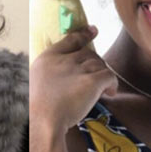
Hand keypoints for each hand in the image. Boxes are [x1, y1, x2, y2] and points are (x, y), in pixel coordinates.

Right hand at [29, 26, 116, 151]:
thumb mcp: (38, 83)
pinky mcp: (91, 81)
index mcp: (48, 58)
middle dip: (95, 64)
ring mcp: (78, 69)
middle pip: (88, 53)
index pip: (70, 39)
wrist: (44, 122)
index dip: (84, 33)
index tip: (94, 30)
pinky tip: (109, 93)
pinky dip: (112, 84)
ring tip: (102, 90)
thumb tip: (68, 73)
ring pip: (100, 64)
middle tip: (96, 79)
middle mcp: (64, 60)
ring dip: (102, 75)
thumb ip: (52, 73)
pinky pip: (110, 76)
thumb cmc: (39, 109)